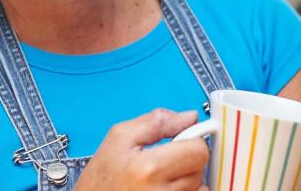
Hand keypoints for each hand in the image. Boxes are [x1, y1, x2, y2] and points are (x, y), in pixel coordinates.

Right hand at [75, 109, 210, 190]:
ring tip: (159, 179)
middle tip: (164, 162)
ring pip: (199, 186)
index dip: (191, 140)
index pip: (198, 150)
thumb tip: (188, 117)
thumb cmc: (99, 182)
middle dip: (187, 160)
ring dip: (186, 180)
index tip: (183, 140)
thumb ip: (156, 122)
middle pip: (200, 168)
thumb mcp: (118, 139)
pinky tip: (163, 189)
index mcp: (148, 169)